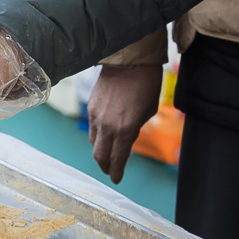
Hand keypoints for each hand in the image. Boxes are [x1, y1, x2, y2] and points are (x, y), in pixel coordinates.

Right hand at [87, 64, 163, 183]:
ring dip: (101, 150)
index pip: (117, 160)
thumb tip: (128, 137)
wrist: (129, 60)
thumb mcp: (148, 111)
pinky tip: (105, 132)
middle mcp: (108, 126)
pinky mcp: (90, 106)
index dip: (117, 172)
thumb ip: (136, 129)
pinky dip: (97, 134)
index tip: (117, 179)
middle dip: (106, 167)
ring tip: (108, 152)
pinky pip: (92, 127)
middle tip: (111, 170)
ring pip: (94, 142)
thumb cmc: (146, 85)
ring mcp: (96, 116)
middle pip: (100, 156)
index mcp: (126, 130)